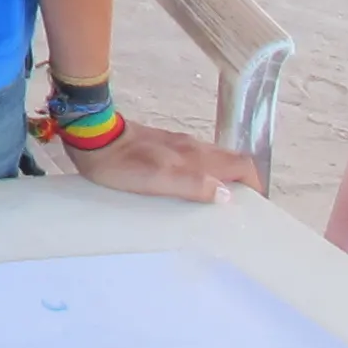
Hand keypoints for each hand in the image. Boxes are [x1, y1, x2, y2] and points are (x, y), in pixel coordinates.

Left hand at [64, 121, 260, 203]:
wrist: (92, 137)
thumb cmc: (122, 163)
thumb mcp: (158, 179)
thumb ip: (193, 185)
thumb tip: (228, 196)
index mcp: (197, 156)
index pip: (242, 165)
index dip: (255, 185)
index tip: (255, 207)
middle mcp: (193, 147)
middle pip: (232, 162)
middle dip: (242, 184)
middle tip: (239, 210)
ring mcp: (178, 144)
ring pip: (214, 161)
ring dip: (223, 180)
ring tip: (218, 205)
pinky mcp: (163, 145)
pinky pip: (195, 160)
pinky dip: (204, 175)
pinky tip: (191, 189)